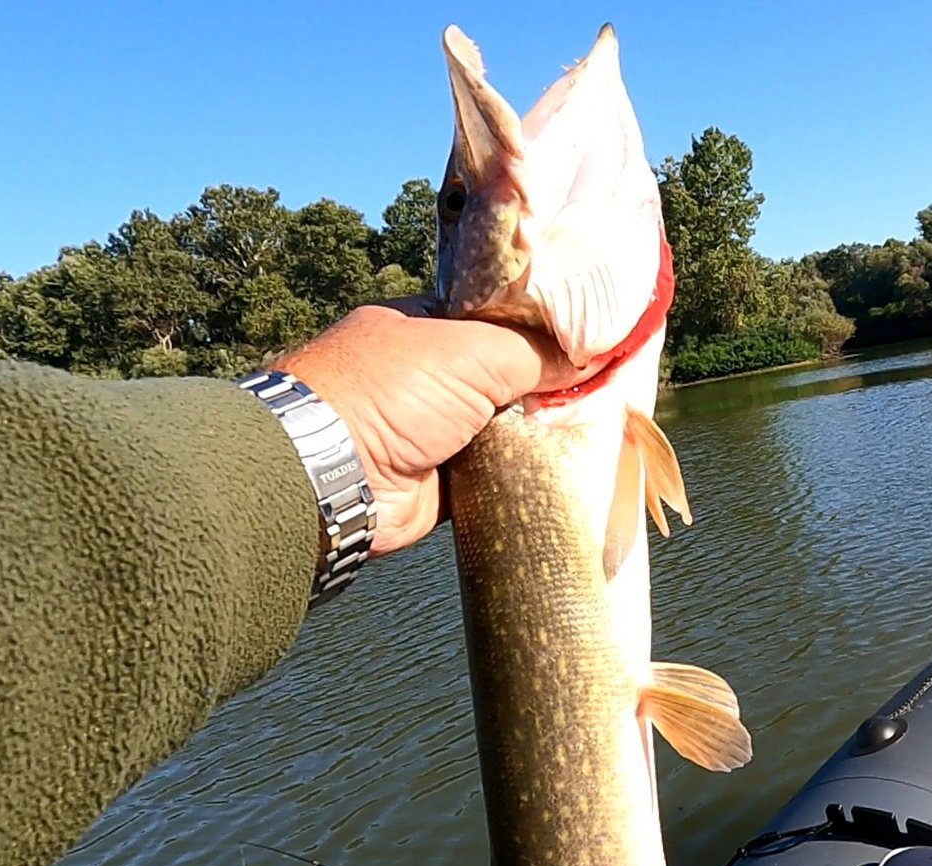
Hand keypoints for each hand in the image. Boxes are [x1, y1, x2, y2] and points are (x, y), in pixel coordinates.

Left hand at [271, 300, 579, 556]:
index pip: (496, 317)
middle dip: (547, 382)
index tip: (592, 337)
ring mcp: (432, 429)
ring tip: (596, 424)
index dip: (543, 326)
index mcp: (423, 325)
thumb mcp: (472, 351)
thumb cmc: (388, 392)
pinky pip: (496, 473)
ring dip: (539, 430)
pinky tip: (566, 464)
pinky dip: (524, 471)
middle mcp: (426, 374)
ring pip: (505, 426)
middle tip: (602, 384)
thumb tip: (588, 358)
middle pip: (506, 373)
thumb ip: (534, 350)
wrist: (329, 476)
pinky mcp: (441, 482)